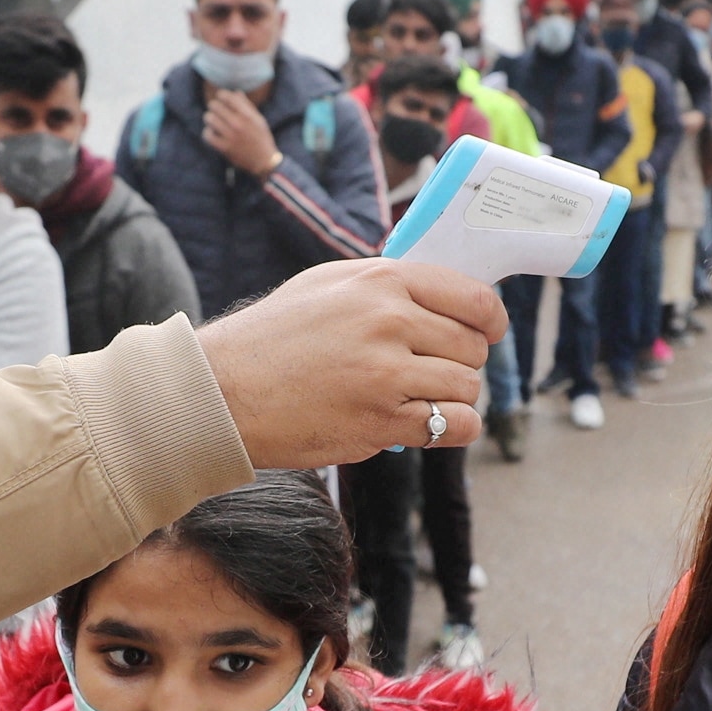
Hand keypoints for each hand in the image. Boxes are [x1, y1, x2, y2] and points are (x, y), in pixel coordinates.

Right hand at [195, 258, 503, 469]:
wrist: (222, 391)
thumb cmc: (269, 338)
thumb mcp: (326, 285)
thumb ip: (384, 285)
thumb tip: (438, 296)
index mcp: (382, 281)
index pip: (473, 298)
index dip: (489, 321)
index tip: (486, 334)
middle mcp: (390, 321)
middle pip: (472, 347)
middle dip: (460, 363)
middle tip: (431, 373)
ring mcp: (388, 373)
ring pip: (466, 387)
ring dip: (452, 398)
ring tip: (419, 400)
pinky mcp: (382, 421)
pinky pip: (454, 426)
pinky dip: (453, 429)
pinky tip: (428, 426)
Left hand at [200, 87, 280, 175]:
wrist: (264, 161)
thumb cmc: (262, 138)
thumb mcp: (258, 119)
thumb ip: (247, 106)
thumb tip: (235, 92)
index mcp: (247, 114)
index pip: (227, 97)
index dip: (221, 95)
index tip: (220, 98)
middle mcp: (238, 123)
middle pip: (215, 106)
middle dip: (213, 106)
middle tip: (215, 110)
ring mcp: (230, 136)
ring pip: (209, 118)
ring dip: (209, 118)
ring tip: (213, 121)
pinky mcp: (224, 147)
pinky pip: (207, 135)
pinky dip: (207, 133)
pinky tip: (212, 133)